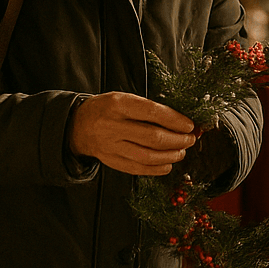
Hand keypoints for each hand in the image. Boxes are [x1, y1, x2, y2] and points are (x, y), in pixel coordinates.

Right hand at [69, 92, 195, 175]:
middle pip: (152, 137)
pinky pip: (138, 168)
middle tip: (190, 139)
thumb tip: (180, 120)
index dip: (174, 120)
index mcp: (117, 104)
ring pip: (147, 156)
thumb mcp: (124, 98)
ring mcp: (111, 146)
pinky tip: (168, 164)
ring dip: (171, 155)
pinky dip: (157, 168)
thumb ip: (148, 109)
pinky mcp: (111, 161)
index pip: (152, 112)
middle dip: (177, 140)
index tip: (189, 125)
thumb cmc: (107, 109)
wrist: (78, 125)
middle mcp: (112, 126)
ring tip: (182, 151)